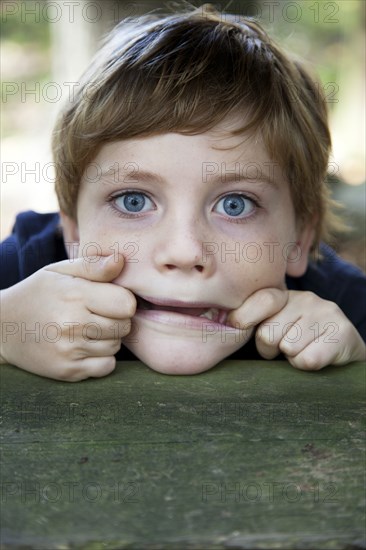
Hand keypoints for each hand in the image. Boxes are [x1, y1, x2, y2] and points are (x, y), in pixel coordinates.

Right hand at [0, 254, 135, 380]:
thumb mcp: (60, 271)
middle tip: (97, 314)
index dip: (122, 300)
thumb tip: (121, 260)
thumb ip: (93, 265)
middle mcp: (72, 324)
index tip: (108, 299)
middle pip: (124, 326)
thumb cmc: (38, 294)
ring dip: (108, 338)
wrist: (2, 328)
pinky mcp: (68, 371)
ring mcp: (69, 350)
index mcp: (74, 295)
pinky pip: (107, 366)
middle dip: (117, 319)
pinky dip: (102, 359)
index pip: (126, 303)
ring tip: (87, 329)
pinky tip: (85, 347)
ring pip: (116, 346)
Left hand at [227, 289, 365, 369]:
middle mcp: (306, 298)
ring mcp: (325, 313)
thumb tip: (222, 324)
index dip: (243, 319)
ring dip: (291, 357)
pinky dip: (305, 365)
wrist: (344, 347)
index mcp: (286, 295)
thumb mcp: (275, 322)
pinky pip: (307, 360)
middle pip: (267, 334)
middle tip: (284, 346)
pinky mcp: (341, 333)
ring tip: (302, 349)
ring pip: (288, 349)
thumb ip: (252, 319)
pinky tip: (315, 355)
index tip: (238, 327)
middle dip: (270, 348)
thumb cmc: (299, 338)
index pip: (260, 301)